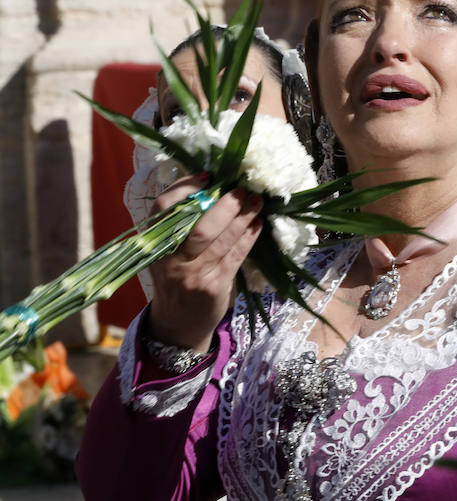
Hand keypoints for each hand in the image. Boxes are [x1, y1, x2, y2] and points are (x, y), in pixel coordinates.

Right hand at [147, 174, 262, 351]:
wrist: (177, 325)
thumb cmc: (176, 278)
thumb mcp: (167, 252)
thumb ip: (180, 226)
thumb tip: (213, 187)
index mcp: (155, 243)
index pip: (162, 208)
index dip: (185, 187)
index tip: (208, 175)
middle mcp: (170, 259)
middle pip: (198, 226)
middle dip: (225, 205)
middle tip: (242, 190)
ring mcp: (192, 275)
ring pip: (221, 240)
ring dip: (243, 217)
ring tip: (257, 202)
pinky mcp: (213, 287)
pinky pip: (235, 255)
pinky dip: (249, 237)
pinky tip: (258, 224)